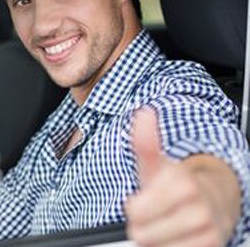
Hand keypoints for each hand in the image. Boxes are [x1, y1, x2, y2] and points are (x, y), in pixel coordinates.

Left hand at [125, 107, 238, 246]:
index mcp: (182, 183)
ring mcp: (207, 230)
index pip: (135, 211)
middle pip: (142, 234)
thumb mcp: (157, 165)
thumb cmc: (176, 185)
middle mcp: (198, 207)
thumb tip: (143, 113)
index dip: (134, 208)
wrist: (214, 201)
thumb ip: (146, 143)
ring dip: (155, 241)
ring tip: (165, 226)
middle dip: (143, 226)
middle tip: (155, 215)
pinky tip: (176, 238)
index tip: (145, 200)